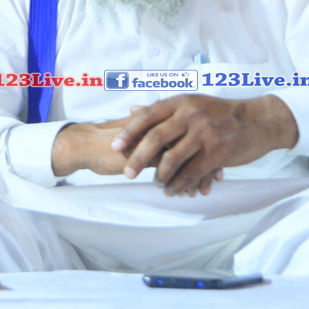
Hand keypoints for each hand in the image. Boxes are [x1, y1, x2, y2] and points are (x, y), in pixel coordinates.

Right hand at [50, 115, 222, 195]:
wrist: (87, 144)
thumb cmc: (110, 140)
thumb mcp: (136, 131)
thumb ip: (153, 131)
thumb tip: (169, 135)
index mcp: (162, 116)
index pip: (194, 129)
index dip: (209, 145)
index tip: (219, 159)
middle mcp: (163, 125)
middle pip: (198, 142)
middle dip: (211, 161)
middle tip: (220, 176)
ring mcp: (159, 140)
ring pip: (190, 157)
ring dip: (200, 175)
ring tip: (203, 189)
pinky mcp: (150, 156)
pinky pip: (176, 170)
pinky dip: (186, 182)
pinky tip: (190, 192)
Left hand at [110, 94, 296, 195]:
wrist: (258, 121)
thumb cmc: (220, 113)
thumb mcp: (192, 103)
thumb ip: (163, 110)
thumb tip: (132, 110)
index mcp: (182, 102)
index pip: (148, 116)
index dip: (129, 132)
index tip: (115, 147)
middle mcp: (191, 114)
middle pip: (156, 139)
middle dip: (138, 158)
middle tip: (128, 173)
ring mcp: (205, 133)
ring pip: (172, 159)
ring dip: (160, 176)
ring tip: (156, 185)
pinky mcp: (217, 152)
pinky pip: (191, 172)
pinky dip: (180, 184)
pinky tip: (173, 190)